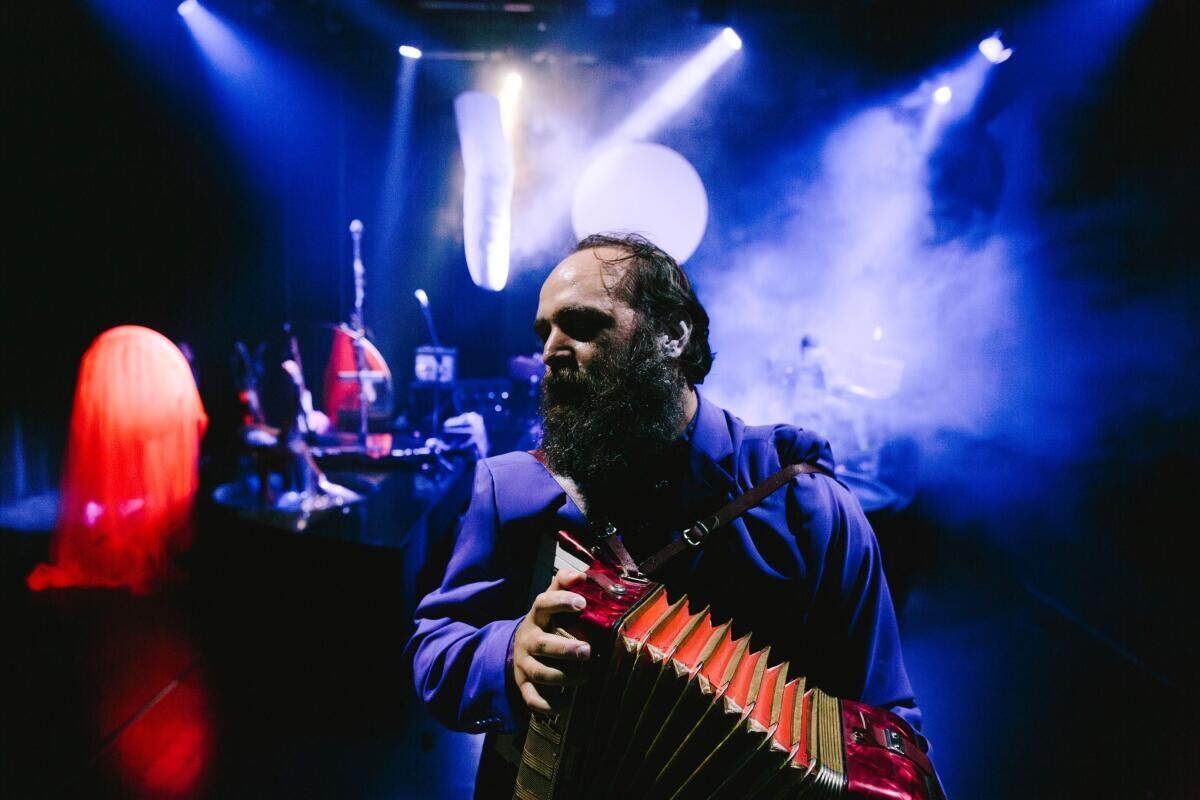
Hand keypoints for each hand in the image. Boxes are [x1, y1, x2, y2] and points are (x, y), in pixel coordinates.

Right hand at [512, 568, 591, 713]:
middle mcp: (528, 641)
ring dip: (564, 676)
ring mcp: (524, 665)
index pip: (543, 604)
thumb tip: (582, 574)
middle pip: (543, 645)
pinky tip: (567, 704)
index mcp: (536, 618)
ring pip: (540, 673)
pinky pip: (533, 700)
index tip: (582, 603)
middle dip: (565, 649)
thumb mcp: (549, 604)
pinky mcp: (524, 686)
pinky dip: (549, 705)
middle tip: (587, 650)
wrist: (517, 651)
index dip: (561, 601)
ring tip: (586, 677)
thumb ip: (563, 584)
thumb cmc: (545, 625)